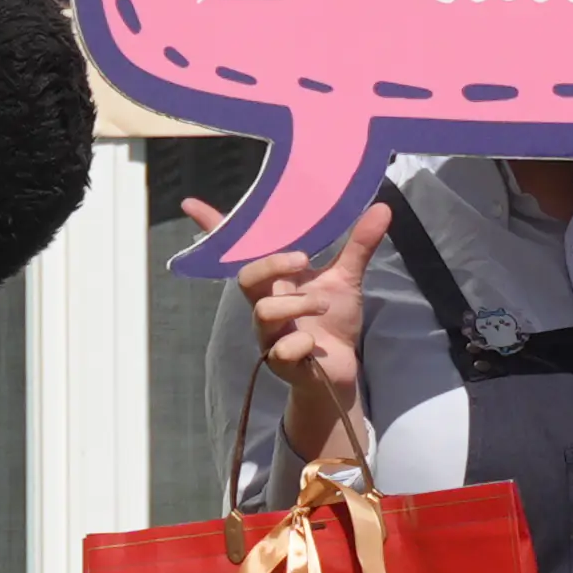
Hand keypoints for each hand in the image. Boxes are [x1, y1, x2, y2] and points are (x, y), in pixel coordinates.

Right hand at [184, 196, 389, 473]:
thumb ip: (358, 246)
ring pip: (263, 312)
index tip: (189, 203)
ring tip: (325, 304)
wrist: (342, 369)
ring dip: (298, 303)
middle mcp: (264, 303)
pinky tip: (313, 343)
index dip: (214, 228)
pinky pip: (280, 350)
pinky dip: (300, 343)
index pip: (238, 253)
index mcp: (274, 281)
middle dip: (272, 265)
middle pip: (246, 277)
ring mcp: (268, 334)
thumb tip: (382, 208)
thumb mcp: (346, 279)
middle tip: (304, 262)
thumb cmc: (333, 321)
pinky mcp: (280, 362)